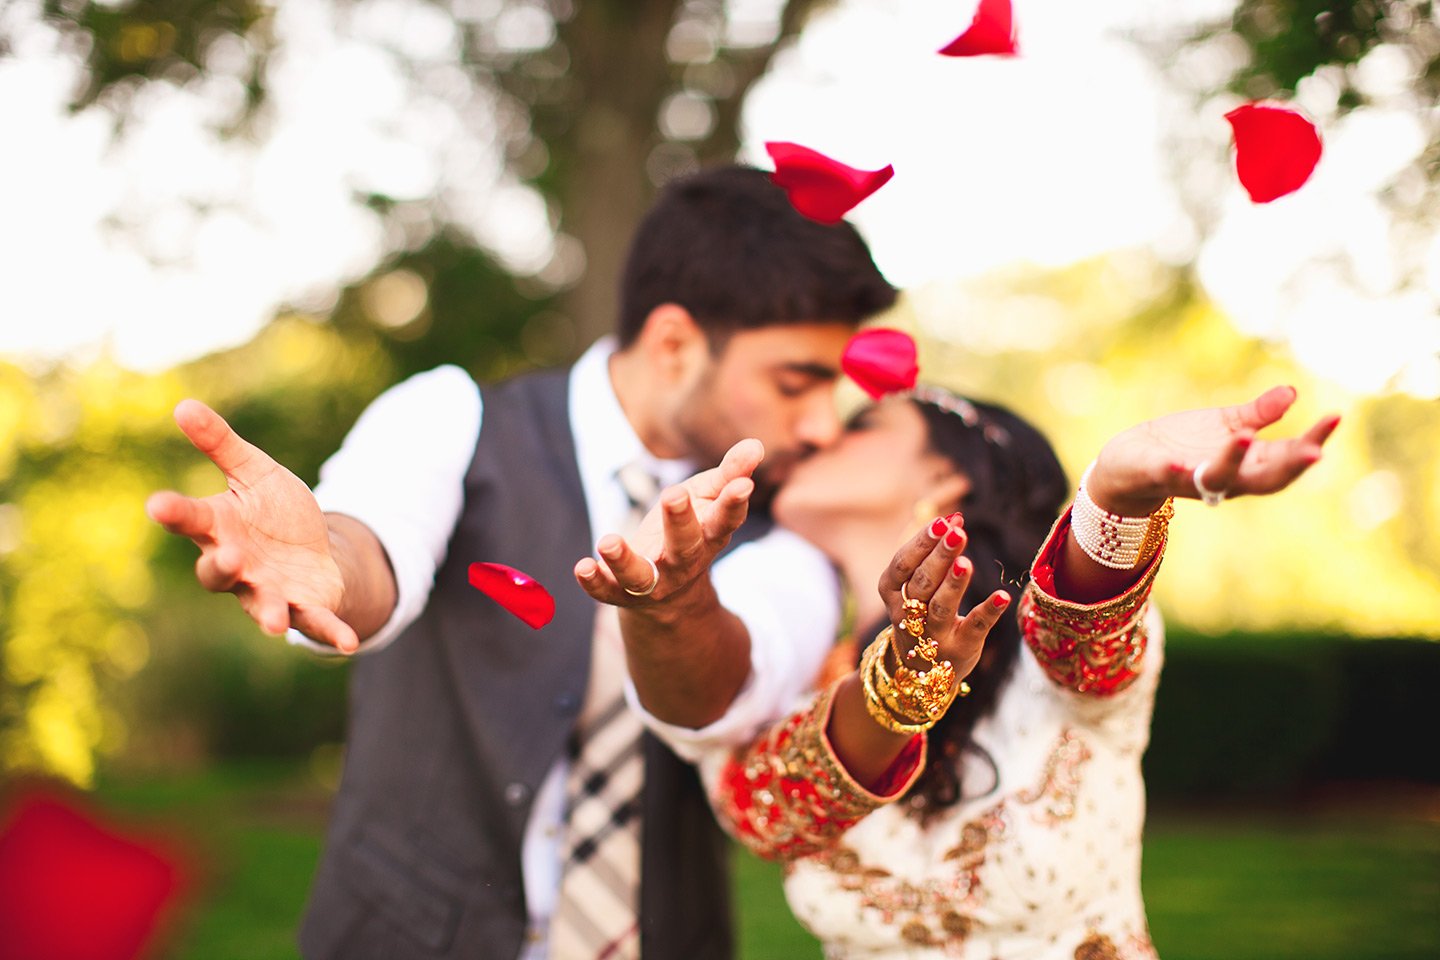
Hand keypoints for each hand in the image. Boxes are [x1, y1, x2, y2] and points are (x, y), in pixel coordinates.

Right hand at [145, 400, 358, 651]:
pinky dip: (330, 632)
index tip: (157, 504)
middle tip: (227, 554)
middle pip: (217, 571)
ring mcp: (267, 591)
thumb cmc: (274, 511)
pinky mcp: (302, 607)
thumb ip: (222, 444)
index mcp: (220, 528)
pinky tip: (349, 642)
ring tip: (272, 622)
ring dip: (265, 612)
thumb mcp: (255, 471)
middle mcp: (237, 566)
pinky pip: (314, 623)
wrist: (313, 549)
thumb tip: (183, 404)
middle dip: (220, 565)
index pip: (190, 519)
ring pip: (259, 605)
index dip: (174, 512)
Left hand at [574, 439, 760, 612]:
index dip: (734, 503)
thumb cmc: (693, 530)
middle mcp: (683, 562)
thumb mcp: (710, 499)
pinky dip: (594, 581)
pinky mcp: (622, 591)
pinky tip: (582, 566)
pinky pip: (607, 590)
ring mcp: (653, 580)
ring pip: (641, 575)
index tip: (743, 485)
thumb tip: (756, 444)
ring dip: (624, 560)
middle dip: (680, 521)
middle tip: (674, 494)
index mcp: (709, 536)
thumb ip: (730, 473)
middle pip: (684, 545)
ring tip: (608, 541)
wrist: (672, 596)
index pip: (725, 520)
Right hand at [877, 516, 1011, 695]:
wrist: (919, 675)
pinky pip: (975, 628)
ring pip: (940, 607)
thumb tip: (953, 519)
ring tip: (966, 562)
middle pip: (921, 583)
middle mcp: (908, 616)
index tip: (941, 522)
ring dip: (953, 584)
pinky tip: (1002, 595)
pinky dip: (988, 612)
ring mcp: (934, 635)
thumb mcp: (913, 589)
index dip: (919, 543)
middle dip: (938, 556)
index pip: (901, 566)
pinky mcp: (961, 648)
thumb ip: (930, 557)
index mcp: (892, 595)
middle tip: (957, 533)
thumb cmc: (920, 617)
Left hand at [1087, 386, 1340, 516]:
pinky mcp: (1157, 475)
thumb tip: (1292, 392)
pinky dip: (1176, 472)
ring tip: (1244, 436)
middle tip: (1314, 450)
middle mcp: (1226, 478)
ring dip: (1232, 461)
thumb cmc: (1185, 444)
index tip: (1336, 417)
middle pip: (1265, 479)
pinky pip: (1168, 476)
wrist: (1131, 461)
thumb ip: (1259, 413)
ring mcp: (1192, 479)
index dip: (1313, 441)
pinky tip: (1180, 463)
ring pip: (1219, 479)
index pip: (1287, 457)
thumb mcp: (1227, 424)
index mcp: (1247, 464)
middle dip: (1289, 465)